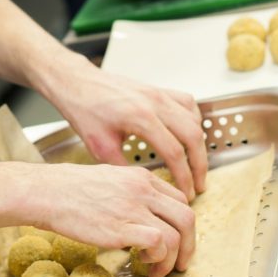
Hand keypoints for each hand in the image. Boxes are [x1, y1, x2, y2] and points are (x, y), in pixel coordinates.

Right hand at [34, 161, 195, 276]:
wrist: (46, 192)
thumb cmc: (68, 188)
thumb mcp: (107, 178)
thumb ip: (129, 192)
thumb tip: (138, 214)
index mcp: (140, 177)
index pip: (179, 198)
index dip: (181, 223)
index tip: (175, 240)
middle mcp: (143, 190)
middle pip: (186, 217)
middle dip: (189, 245)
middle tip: (180, 263)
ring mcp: (134, 208)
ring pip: (177, 234)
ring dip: (173, 259)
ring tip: (158, 271)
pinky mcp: (123, 228)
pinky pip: (159, 244)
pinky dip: (157, 259)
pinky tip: (143, 264)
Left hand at [54, 62, 206, 202]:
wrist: (78, 84)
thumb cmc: (85, 111)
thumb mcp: (101, 147)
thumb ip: (126, 168)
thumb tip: (145, 186)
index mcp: (141, 118)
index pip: (174, 153)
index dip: (184, 177)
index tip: (187, 192)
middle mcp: (155, 103)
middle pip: (192, 136)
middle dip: (200, 164)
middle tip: (199, 185)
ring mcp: (159, 93)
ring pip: (194, 119)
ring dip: (199, 144)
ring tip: (195, 164)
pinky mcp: (158, 89)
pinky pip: (188, 103)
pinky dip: (194, 120)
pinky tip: (188, 134)